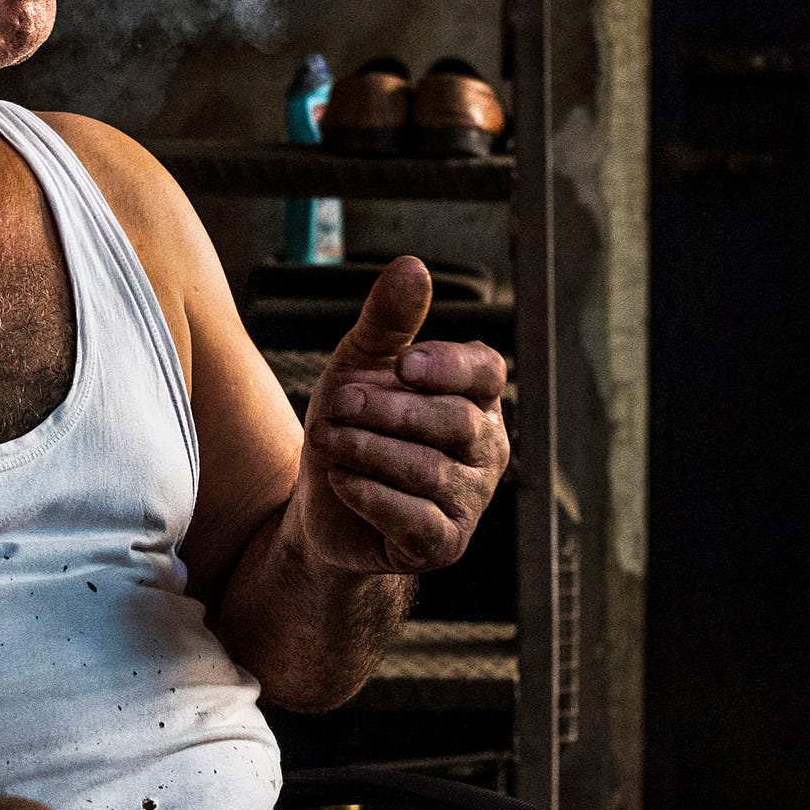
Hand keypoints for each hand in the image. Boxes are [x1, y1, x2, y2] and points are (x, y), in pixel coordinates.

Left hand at [296, 256, 510, 575]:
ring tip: (326, 439)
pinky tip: (342, 481)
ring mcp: (471, 499)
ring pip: (428, 470)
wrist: (322, 503)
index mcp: (476, 397)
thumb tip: (413, 266)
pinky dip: (369, 495)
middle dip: (385, 410)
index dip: (448, 366)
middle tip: (336, 402)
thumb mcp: (360, 363)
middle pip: (452, 422)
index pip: (485, 372)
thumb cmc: (353, 422)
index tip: (403, 364)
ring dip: (366, 450)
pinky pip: (414, 518)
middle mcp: (486, 447)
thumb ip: (388, 320)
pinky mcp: (445, 544)